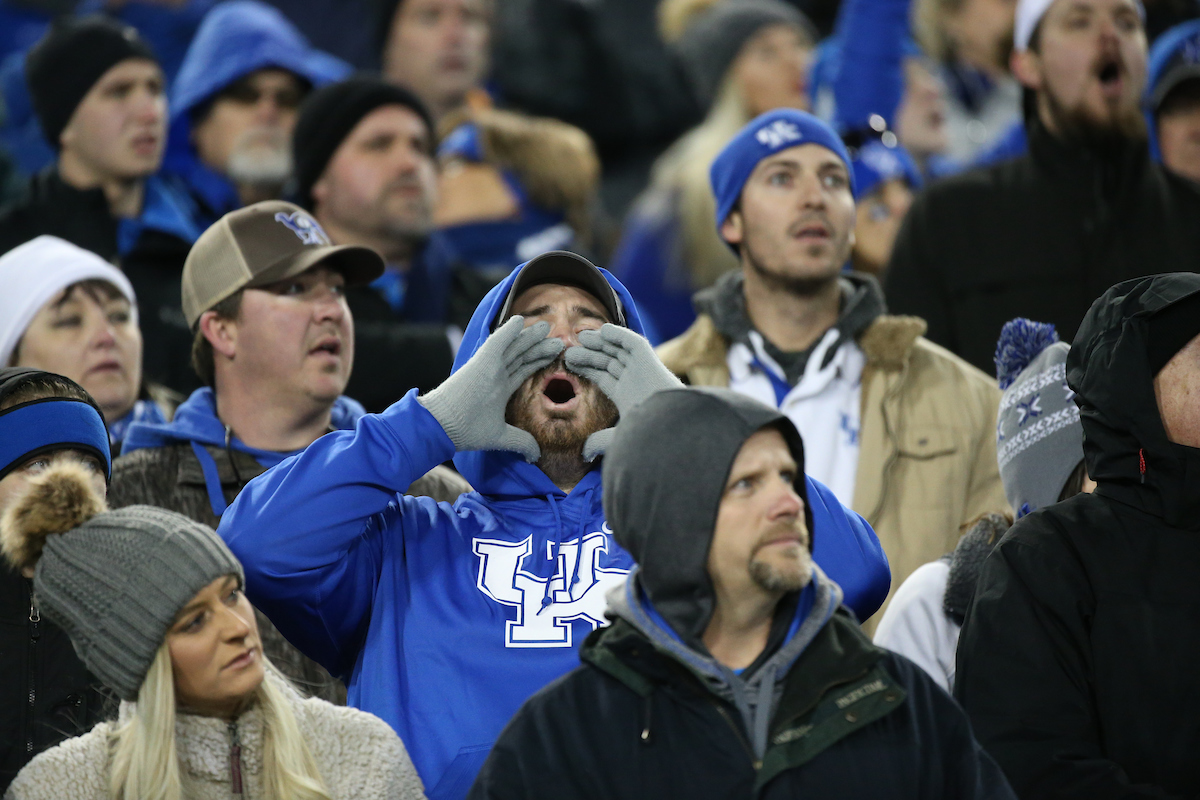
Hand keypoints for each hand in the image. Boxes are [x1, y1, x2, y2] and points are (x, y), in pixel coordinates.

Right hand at [418, 316, 562, 460]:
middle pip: (521, 356)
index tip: (555, 354)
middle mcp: (494, 375)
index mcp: (498, 389)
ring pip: (513, 347)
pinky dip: (508, 330)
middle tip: (557, 338)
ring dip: (530, 336)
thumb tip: (536, 455)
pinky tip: (519, 320)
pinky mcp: (481, 361)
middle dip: (539, 347)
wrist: (442, 426)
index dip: (538, 362)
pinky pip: (497, 341)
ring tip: (547, 327)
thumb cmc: (466, 431)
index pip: (522, 370)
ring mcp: (488, 367)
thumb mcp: (500, 436)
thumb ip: (520, 441)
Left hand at [563, 323, 682, 459]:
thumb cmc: (649, 438)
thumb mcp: (619, 440)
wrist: (672, 429)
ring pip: (618, 351)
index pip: (604, 378)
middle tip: (569, 348)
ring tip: (579, 336)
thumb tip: (584, 453)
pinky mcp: (651, 361)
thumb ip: (601, 442)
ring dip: (600, 342)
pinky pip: (634, 343)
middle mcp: (636, 382)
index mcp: (628, 397)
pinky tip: (602, 330)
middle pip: (609, 362)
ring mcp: (644, 370)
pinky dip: (619, 334)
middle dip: (590, 354)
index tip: (570, 363)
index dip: (588, 369)